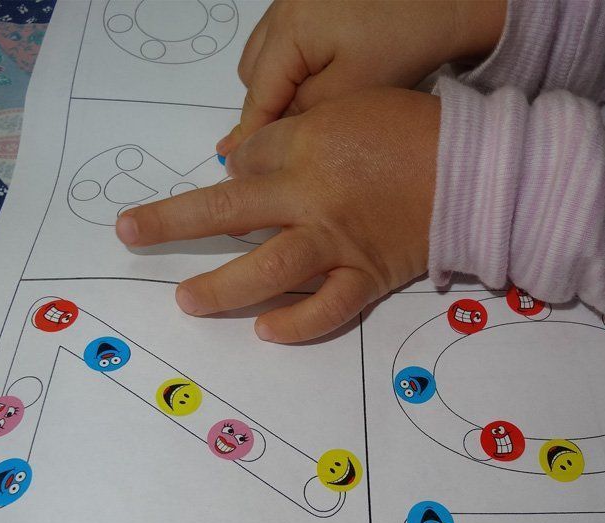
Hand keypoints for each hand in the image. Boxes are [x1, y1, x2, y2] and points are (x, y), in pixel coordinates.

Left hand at [116, 88, 439, 342]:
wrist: (475, 170)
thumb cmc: (414, 129)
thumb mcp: (351, 109)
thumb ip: (296, 135)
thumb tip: (246, 165)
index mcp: (306, 149)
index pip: (243, 164)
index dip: (229, 174)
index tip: (228, 183)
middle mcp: (310, 199)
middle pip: (226, 213)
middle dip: (171, 223)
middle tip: (130, 235)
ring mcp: (336, 244)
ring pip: (266, 272)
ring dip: (220, 288)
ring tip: (187, 300)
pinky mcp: (365, 277)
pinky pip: (325, 311)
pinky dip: (296, 326)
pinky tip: (266, 332)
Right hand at [217, 0, 504, 154]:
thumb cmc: (406, 36)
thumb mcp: (354, 87)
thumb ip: (306, 114)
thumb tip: (274, 136)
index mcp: (288, 32)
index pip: (258, 97)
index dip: (248, 136)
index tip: (234, 165)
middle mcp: (283, 10)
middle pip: (256, 75)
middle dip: (267, 108)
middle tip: (288, 145)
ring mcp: (297, 2)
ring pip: (270, 58)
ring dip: (281, 87)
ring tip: (310, 115)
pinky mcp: (316, 2)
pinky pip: (289, 41)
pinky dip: (296, 66)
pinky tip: (325, 82)